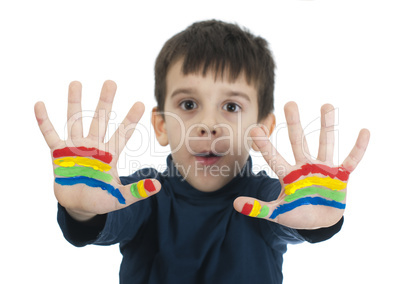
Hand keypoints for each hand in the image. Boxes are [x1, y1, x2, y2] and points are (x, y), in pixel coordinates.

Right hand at [34, 81, 160, 220]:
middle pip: (101, 119)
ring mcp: (76, 147)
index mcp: (110, 154)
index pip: (123, 133)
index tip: (141, 103)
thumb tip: (158, 187)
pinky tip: (39, 104)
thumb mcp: (120, 198)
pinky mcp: (58, 154)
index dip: (131, 119)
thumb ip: (137, 191)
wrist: (79, 206)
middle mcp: (94, 146)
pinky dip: (44, 121)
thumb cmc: (101, 200)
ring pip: (75, 120)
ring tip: (76, 82)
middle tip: (111, 82)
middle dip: (105, 102)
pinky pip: (50, 135)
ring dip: (75, 102)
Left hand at [234, 102, 369, 228]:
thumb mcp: (278, 213)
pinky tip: (364, 131)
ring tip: (327, 105)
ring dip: (327, 126)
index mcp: (288, 175)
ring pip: (324, 143)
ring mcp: (323, 169)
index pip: (273, 158)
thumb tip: (235, 204)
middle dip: (294, 123)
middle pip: (298, 142)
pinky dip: (358, 148)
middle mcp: (304, 167)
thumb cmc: (297, 214)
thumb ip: (259, 208)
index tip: (254, 128)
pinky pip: (351, 159)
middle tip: (289, 103)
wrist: (319, 221)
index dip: (265, 145)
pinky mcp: (340, 176)